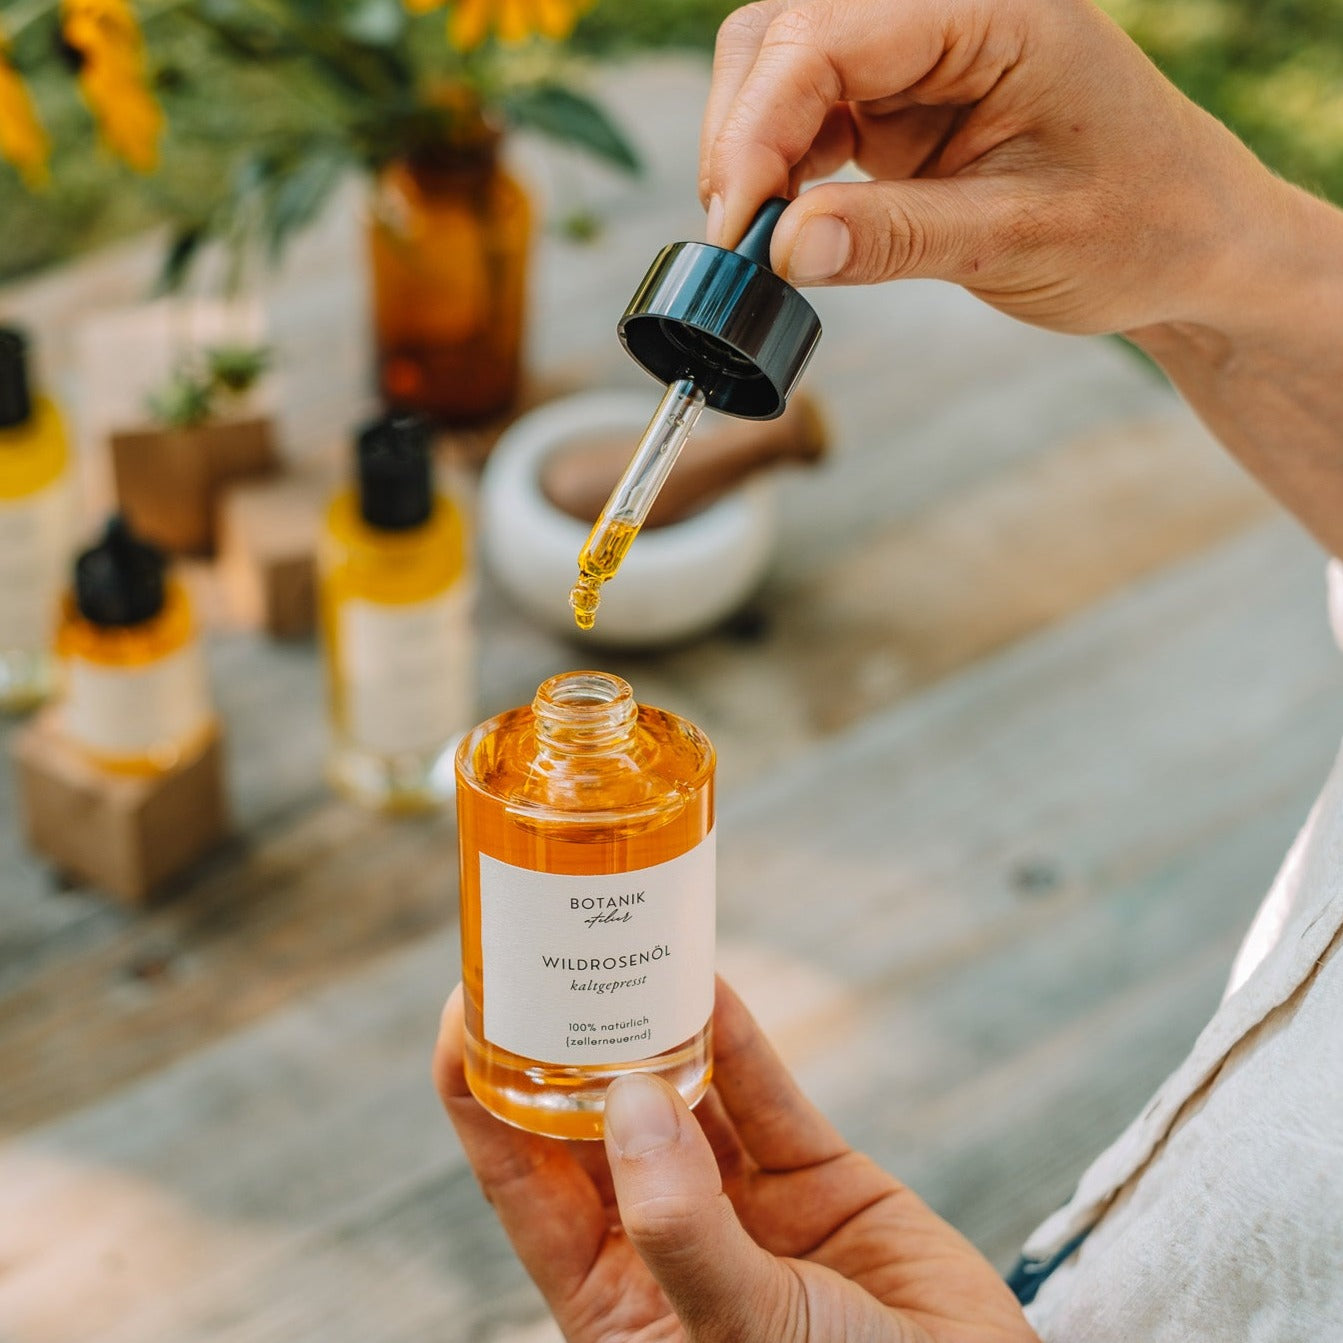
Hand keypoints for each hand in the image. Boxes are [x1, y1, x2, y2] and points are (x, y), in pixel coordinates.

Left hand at [435, 977, 1038, 1341]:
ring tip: (625, 944)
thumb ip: (682, 1228)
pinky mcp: (815, 1175)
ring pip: (681, 1091)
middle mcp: (664, 1238)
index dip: (482, 1093)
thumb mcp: (742, 1338)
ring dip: (653, 1020)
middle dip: (566, 1038)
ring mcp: (741, 1203)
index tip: (465, 1007)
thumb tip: (629, 1097)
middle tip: (545, 948)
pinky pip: (762, 1091)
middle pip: (592, 1120)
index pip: (518, 1178)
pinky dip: (737, 1034)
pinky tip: (707, 979)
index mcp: (612, 1299)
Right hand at [699, 0, 1291, 335]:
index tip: (737, 226)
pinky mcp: (901, 103)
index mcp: (996, 11)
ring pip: (781, 67)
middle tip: (736, 240)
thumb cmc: (1137, 228)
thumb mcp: (1020, 239)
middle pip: (785, 31)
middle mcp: (947, 15)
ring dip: (750, 151)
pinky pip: (807, 115)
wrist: (1187, 242)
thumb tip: (782, 250)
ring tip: (758, 238)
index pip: (830, 36)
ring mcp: (918, 57)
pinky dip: (777, 171)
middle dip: (742, 133)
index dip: (762, 128)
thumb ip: (896, 238)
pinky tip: (785, 224)